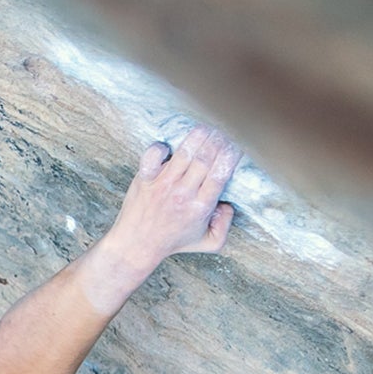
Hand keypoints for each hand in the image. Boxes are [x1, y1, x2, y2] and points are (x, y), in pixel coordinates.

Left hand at [109, 123, 240, 265]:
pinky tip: (169, 146)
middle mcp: (183, 194)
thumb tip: (227, 204)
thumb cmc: (173, 240)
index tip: (235, 146)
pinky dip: (160, 147)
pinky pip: (153, 155)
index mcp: (200, 207)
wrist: (138, 244)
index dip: (231, 155)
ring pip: (184, 152)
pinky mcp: (145, 179)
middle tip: (223, 133)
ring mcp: (163, 185)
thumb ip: (226, 226)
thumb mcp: (208, 242)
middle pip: (206, 158)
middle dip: (218, 140)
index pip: (221, 174)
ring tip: (206, 129)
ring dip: (198, 136)